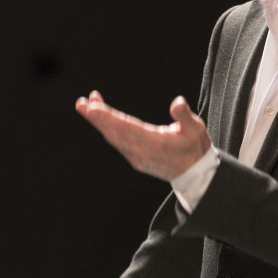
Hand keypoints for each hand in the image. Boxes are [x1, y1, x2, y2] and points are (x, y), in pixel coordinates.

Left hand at [75, 90, 210, 180]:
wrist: (195, 175)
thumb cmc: (195, 148)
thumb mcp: (196, 129)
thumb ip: (185, 116)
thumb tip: (177, 102)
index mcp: (154, 143)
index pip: (126, 128)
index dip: (108, 117)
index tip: (92, 108)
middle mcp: (141, 152)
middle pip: (113, 133)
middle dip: (96, 118)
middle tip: (81, 103)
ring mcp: (136, 157)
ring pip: (112, 137)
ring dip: (99, 121)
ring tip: (88, 103)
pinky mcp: (134, 158)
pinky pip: (116, 141)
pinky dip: (107, 127)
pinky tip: (102, 115)